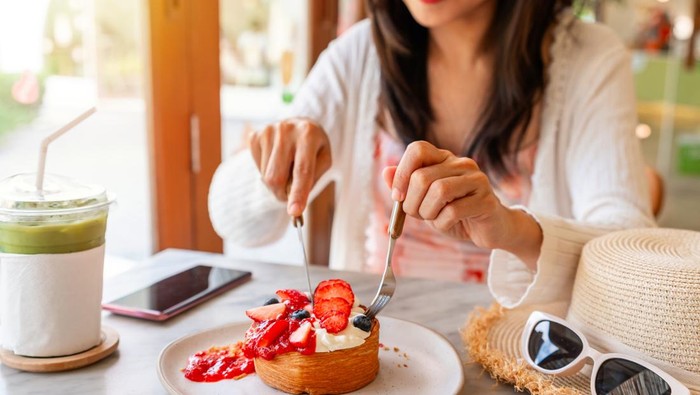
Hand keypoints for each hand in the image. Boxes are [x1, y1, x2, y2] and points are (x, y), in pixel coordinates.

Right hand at [249, 118, 330, 215]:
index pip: (302, 170)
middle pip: (276, 177)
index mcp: (308, 135)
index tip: (294, 212)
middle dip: (282, 194)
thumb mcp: (324, 160)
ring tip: (286, 168)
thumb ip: (312, 178)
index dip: (298, 193)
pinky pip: (258, 167)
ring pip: (265, 176)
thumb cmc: (314, 147)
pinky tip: (277, 160)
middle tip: (289, 196)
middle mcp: (286, 130)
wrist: (300, 124)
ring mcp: (268, 132)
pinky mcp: (255, 136)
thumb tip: (293, 195)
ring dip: (276, 182)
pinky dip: (267, 171)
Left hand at [385, 141, 541, 265]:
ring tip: (433, 219)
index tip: (398, 196)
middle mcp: (461, 164)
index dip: (402, 173)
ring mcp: (477, 180)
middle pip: (422, 177)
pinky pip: (454, 211)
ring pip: (438, 191)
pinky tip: (448, 224)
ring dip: (427, 212)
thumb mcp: (425, 201)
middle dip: (411, 203)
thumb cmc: (455, 213)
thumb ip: (406, 187)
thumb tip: (386, 171)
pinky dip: (442, 224)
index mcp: (444, 159)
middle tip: (417, 215)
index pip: (418, 149)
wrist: (490, 229)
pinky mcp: (486, 200)